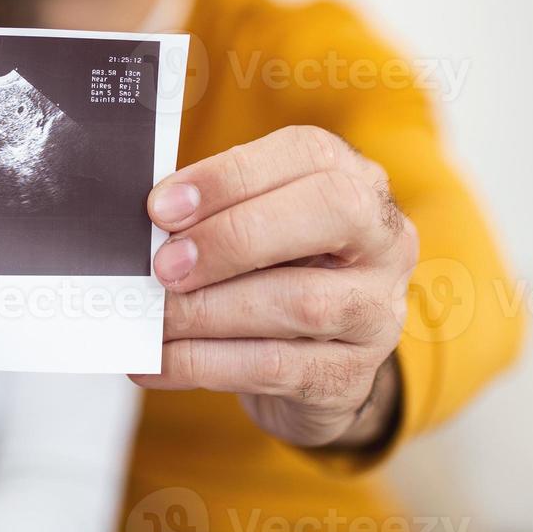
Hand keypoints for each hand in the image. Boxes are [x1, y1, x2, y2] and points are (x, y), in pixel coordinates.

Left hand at [137, 125, 417, 449]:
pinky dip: (203, 363)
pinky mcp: (350, 375)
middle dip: (233, 238)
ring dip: (210, 310)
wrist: (315, 362)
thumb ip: (215, 213)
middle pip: (328, 213)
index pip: (306, 155)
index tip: (163, 206)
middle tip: (165, 266)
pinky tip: (158, 363)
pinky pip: (274, 367)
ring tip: (153, 318)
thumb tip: (149, 225)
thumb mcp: (255, 227)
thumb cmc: (275, 273)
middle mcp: (383, 241)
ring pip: (301, 301)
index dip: (229, 176)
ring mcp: (376, 311)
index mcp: (354, 181)